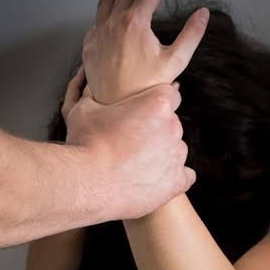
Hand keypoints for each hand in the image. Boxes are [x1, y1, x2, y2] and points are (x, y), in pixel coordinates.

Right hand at [62, 65, 194, 220]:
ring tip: (135, 162)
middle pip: (171, 123)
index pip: (168, 94)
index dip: (153, 102)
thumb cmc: (85, 143)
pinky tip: (153, 177)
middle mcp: (173, 128)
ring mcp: (176, 156)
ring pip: (175, 148)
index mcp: (157, 105)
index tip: (140, 111)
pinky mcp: (176, 181)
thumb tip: (93, 88)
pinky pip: (184, 176)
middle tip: (130, 139)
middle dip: (154, 129)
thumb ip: (96, 95)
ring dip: (160, 152)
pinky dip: (171, 175)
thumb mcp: (84, 109)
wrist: (87, 182)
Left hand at [82, 0, 209, 104]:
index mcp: (134, 23)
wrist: (117, 106)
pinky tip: (113, 14)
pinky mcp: (90, 45)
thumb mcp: (176, 60)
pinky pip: (96, 20)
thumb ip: (192, 34)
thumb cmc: (145, 87)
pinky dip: (107, 10)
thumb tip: (202, 14)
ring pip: (107, 1)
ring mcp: (98, 33)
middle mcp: (113, 24)